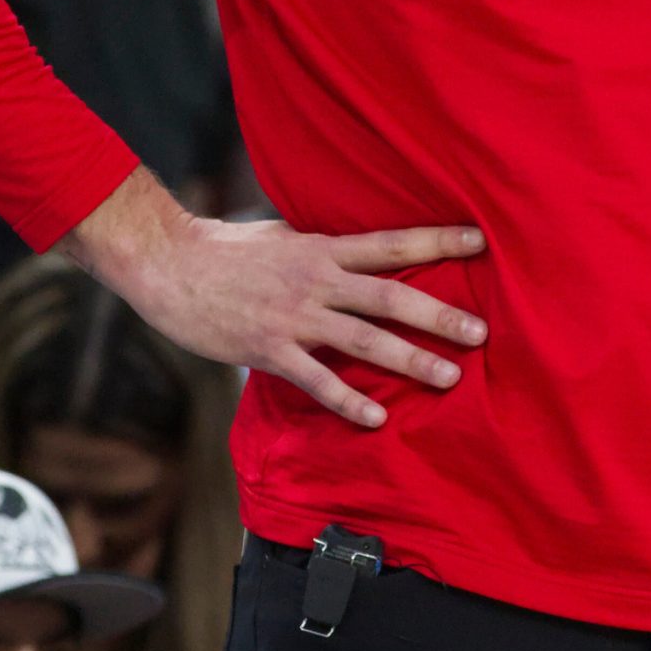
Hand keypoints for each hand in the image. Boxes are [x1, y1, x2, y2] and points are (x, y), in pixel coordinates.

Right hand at [110, 213, 488, 429]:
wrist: (169, 265)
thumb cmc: (225, 248)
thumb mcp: (283, 233)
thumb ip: (323, 245)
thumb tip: (357, 246)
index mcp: (322, 248)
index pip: (391, 244)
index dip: (437, 242)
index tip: (480, 243)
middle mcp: (316, 280)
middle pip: (389, 297)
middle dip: (439, 315)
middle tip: (482, 332)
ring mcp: (293, 317)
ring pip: (363, 340)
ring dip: (410, 359)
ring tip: (450, 377)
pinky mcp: (268, 350)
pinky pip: (316, 380)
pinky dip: (348, 399)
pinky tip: (377, 417)